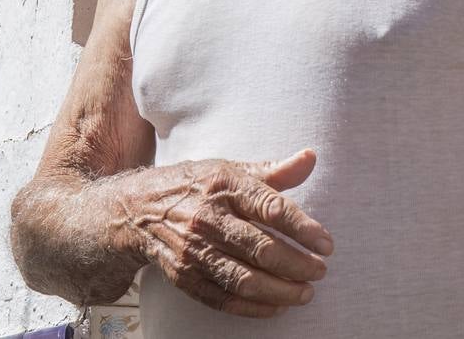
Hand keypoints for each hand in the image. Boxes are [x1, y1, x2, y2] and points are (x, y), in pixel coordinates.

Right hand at [114, 148, 332, 317]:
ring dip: (280, 290)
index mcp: (223, 185)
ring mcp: (193, 249)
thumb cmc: (194, 185)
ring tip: (305, 293)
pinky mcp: (184, 275)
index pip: (272, 208)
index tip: (327, 244)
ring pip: (244, 279)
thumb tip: (311, 157)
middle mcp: (207, 218)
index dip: (304, 229)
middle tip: (320, 271)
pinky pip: (223, 298)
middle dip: (297, 264)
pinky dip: (253, 307)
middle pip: (261, 248)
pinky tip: (276, 306)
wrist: (136, 208)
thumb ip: (274, 171)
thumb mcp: (231, 169)